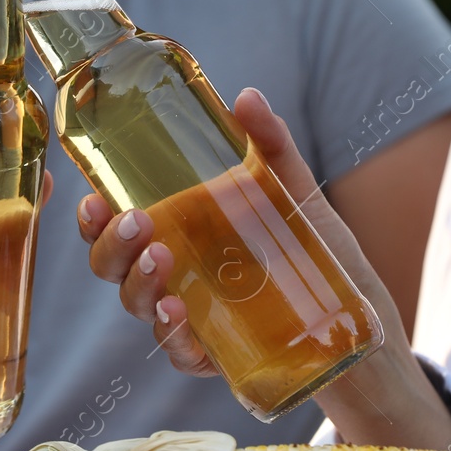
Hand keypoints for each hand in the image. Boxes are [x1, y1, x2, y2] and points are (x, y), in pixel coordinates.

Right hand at [78, 88, 450, 447]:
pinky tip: (180, 314)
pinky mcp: (214, 354)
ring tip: (162, 260)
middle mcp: (174, 273)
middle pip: (113, 266)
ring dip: (139, 284)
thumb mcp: (294, 191)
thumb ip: (270, 145)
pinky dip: (172, 335)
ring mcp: (190, 316)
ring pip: (138, 305)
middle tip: (137, 223)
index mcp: (178, 230)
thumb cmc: (314, 251)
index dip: (93, 216)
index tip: (94, 198)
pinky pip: (178, 350)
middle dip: (111, 245)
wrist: (357, 320)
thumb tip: (248, 96)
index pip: (117, 224)